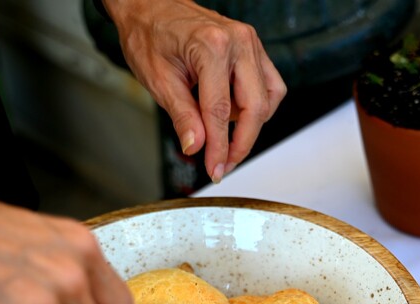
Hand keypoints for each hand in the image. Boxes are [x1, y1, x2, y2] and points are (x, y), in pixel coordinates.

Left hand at [103, 0, 285, 182]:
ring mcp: (250, 43)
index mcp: (212, 47)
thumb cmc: (149, 37)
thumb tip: (196, 147)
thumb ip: (182, 115)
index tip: (215, 171)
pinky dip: (257, 107)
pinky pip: (269, 85)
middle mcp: (238, 42)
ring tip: (224, 140)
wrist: (151, 7)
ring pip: (268, 98)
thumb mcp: (158, 81)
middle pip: (254, 107)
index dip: (220, 147)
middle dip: (241, 144)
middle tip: (222, 166)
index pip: (221, 111)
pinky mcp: (252, 48)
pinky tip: (234, 116)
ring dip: (251, 127)